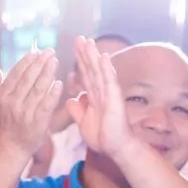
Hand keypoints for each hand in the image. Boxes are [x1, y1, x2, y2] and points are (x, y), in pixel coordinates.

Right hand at [0, 49, 62, 156]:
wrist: (11, 148)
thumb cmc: (5, 123)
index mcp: (2, 97)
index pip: (16, 74)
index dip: (27, 61)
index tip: (36, 51)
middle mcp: (12, 104)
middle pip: (28, 78)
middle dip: (40, 63)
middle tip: (50, 51)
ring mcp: (25, 113)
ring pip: (39, 89)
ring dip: (48, 73)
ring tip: (54, 61)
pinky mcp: (37, 123)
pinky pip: (46, 105)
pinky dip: (53, 93)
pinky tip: (59, 83)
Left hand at [66, 36, 134, 158]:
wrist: (116, 149)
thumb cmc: (103, 137)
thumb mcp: (83, 122)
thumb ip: (77, 110)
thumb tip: (71, 100)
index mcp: (94, 96)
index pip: (85, 75)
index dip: (79, 61)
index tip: (73, 48)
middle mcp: (102, 92)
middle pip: (91, 69)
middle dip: (85, 54)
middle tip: (78, 38)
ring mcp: (109, 95)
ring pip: (100, 72)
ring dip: (94, 56)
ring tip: (88, 41)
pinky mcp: (115, 100)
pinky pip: (109, 82)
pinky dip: (106, 69)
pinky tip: (103, 57)